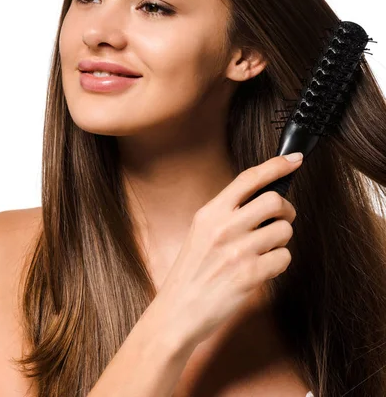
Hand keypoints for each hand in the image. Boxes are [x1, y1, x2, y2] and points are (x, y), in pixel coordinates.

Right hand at [153, 154, 301, 347]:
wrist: (177, 312)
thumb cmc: (191, 272)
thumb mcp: (200, 231)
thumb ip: (227, 213)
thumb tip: (263, 197)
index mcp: (210, 212)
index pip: (249, 178)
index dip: (276, 165)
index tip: (294, 160)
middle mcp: (224, 227)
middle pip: (274, 200)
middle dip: (286, 209)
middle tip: (282, 218)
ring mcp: (237, 251)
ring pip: (284, 230)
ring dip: (282, 240)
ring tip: (265, 249)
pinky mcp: (250, 275)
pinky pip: (284, 257)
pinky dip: (279, 262)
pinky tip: (264, 268)